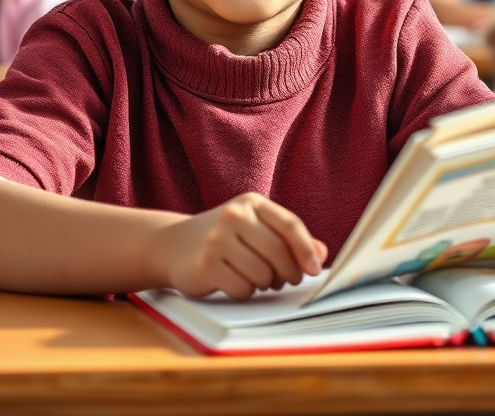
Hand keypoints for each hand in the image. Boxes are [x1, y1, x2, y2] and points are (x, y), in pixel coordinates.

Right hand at [150, 192, 327, 299]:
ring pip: (262, 273)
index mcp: (250, 203)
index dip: (305, 249)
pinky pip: (242, 288)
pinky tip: (234, 282)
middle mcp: (233, 216)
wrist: (173, 244)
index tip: (315, 270)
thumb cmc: (224, 237)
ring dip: (265, 283)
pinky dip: (245, 291)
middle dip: (288, 272)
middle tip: (286, 279)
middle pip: (278, 252)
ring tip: (256, 277)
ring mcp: (217, 239)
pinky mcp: (205, 264)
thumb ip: (288, 239)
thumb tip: (321, 253)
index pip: (289, 224)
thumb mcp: (255, 228)